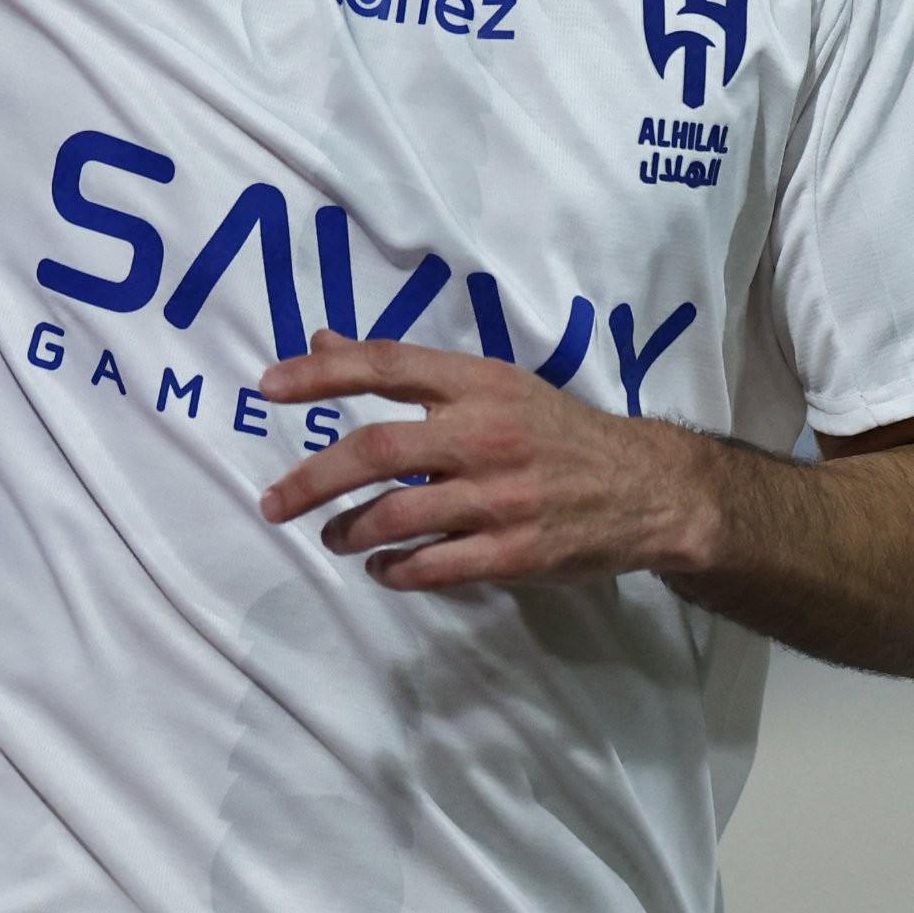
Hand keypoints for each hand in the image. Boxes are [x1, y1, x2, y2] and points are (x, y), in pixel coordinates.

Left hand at [254, 332, 715, 590]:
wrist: (646, 488)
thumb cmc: (556, 431)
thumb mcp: (490, 384)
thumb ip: (408, 372)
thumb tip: (320, 340)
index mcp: (479, 383)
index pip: (387, 367)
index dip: (322, 374)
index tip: (267, 387)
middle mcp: (486, 433)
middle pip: (377, 450)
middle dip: (313, 478)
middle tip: (273, 503)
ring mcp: (500, 497)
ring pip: (397, 515)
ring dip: (350, 531)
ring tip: (334, 537)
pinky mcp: (514, 553)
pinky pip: (434, 567)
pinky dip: (395, 572)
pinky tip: (383, 570)